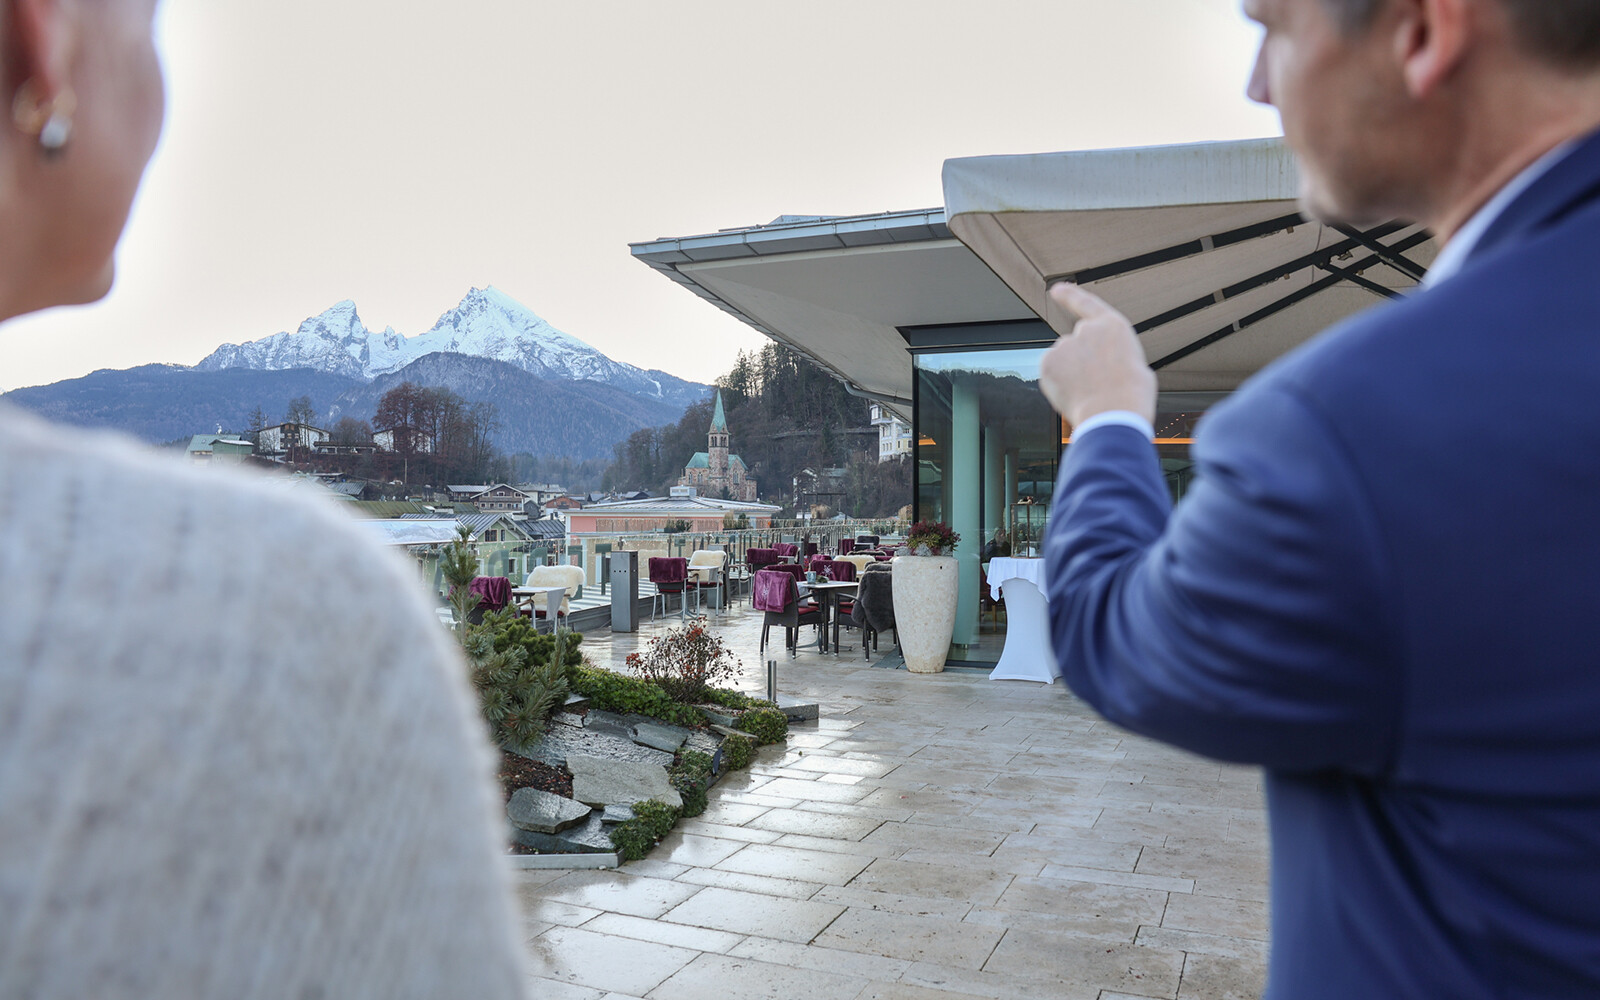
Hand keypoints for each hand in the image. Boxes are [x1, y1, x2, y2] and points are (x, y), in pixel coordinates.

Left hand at [1039, 282, 1156, 428]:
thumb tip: (1099, 368)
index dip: (1070, 295)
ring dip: (1071, 373)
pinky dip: (1057, 384)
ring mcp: (1065, 344)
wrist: (1113, 414)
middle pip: (1078, 343)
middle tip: (1097, 384)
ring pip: (1064, 360)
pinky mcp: (1048, 362)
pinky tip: (1073, 395)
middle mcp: (1086, 329)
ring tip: (1089, 393)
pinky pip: (1051, 373)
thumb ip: (1112, 356)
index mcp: (1113, 326)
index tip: (1056, 289)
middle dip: (1082, 360)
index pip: (1086, 303)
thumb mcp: (1135, 367)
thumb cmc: (1131, 397)